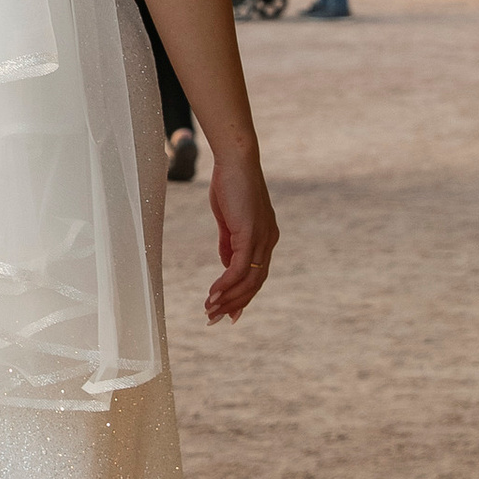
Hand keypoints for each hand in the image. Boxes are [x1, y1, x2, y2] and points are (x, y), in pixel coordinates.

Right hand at [202, 144, 276, 323]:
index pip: (257, 274)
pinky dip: (226, 283)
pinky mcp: (250, 233)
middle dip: (234, 303)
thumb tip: (226, 264)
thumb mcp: (229, 219)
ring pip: (248, 280)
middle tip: (214, 319)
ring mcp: (262, 238)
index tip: (228, 312)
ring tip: (209, 310)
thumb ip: (229, 243)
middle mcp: (268, 241)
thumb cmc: (230, 183)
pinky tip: (212, 293)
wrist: (235, 160)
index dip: (242, 295)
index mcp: (265, 237)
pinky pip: (239, 267)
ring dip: (228, 298)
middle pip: (255, 283)